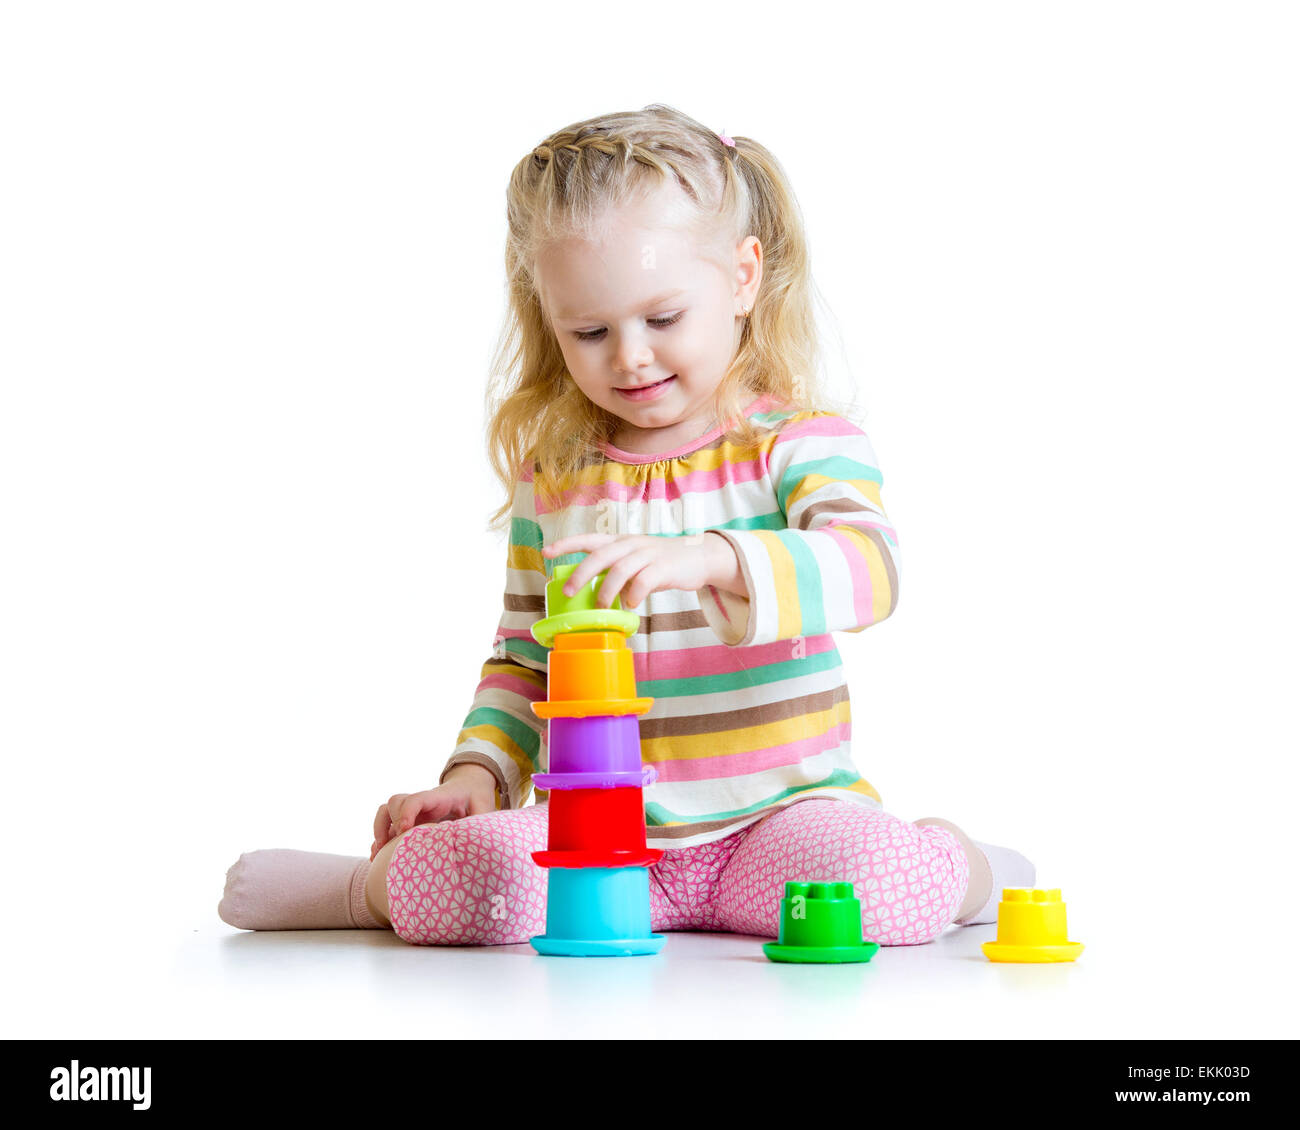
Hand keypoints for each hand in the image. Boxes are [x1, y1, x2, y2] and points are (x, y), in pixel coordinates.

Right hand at [370, 774, 495, 859]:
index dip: (406, 812)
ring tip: (378, 854)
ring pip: (386, 811)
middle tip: (393, 847)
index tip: (404, 831)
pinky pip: (387, 825)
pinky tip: (376, 857)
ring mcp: (413, 811)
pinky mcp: (410, 820)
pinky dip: (379, 839)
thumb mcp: (484, 806)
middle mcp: (421, 802)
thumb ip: (482, 820)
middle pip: (396, 802)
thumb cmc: (476, 796)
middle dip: (389, 823)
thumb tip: (479, 839)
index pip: (416, 799)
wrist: (470, 786)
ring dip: (379, 830)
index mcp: (439, 797)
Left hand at [541, 532, 731, 610]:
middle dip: (581, 573)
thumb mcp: (635, 561)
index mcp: (620, 542)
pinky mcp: (663, 568)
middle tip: (568, 592)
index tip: (545, 552)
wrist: (699, 557)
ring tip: (602, 606)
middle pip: (600, 555)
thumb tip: (592, 593)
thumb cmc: (661, 563)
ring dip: (606, 590)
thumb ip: (615, 572)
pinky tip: (631, 604)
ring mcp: (648, 554)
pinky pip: (643, 581)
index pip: (588, 539)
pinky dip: (634, 595)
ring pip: (620, 569)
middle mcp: (631, 544)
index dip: (565, 544)